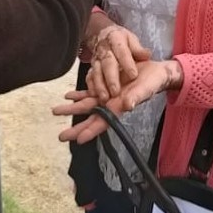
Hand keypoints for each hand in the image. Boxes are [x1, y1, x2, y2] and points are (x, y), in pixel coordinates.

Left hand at [52, 59, 182, 143]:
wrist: (155, 72)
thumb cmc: (153, 83)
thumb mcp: (146, 89)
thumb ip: (136, 97)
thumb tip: (128, 105)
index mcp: (120, 107)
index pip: (103, 122)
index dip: (91, 131)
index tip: (79, 140)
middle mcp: (111, 104)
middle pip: (90, 117)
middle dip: (76, 126)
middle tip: (61, 136)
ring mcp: (107, 95)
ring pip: (86, 105)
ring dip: (72, 108)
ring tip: (56, 111)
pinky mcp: (106, 85)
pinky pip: (90, 91)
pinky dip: (79, 94)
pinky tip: (68, 95)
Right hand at [85, 24, 150, 100]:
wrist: (103, 35)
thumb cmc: (121, 40)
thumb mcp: (131, 39)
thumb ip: (138, 49)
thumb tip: (147, 55)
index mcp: (116, 40)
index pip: (122, 52)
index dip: (127, 64)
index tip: (134, 75)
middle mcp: (104, 50)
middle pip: (107, 64)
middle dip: (111, 79)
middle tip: (116, 92)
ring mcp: (96, 59)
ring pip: (97, 72)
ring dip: (100, 85)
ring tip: (105, 98)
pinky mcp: (91, 67)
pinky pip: (89, 77)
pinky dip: (91, 86)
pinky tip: (94, 95)